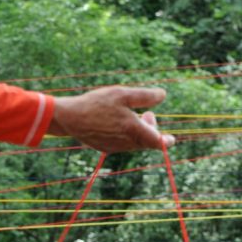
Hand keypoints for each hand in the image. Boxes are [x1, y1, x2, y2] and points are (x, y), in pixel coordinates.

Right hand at [48, 87, 175, 152]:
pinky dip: (125, 135)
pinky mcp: (106, 148)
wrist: (70, 117)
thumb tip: (162, 95)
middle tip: (146, 112)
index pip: (158, 143)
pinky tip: (116, 121)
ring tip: (130, 114)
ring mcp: (115, 147)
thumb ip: (145, 96)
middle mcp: (126, 143)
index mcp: (134, 130)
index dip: (167, 141)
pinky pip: (122, 144)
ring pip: (135, 143)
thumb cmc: (97, 104)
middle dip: (151, 128)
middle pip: (147, 142)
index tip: (171, 138)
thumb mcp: (123, 94)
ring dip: (138, 131)